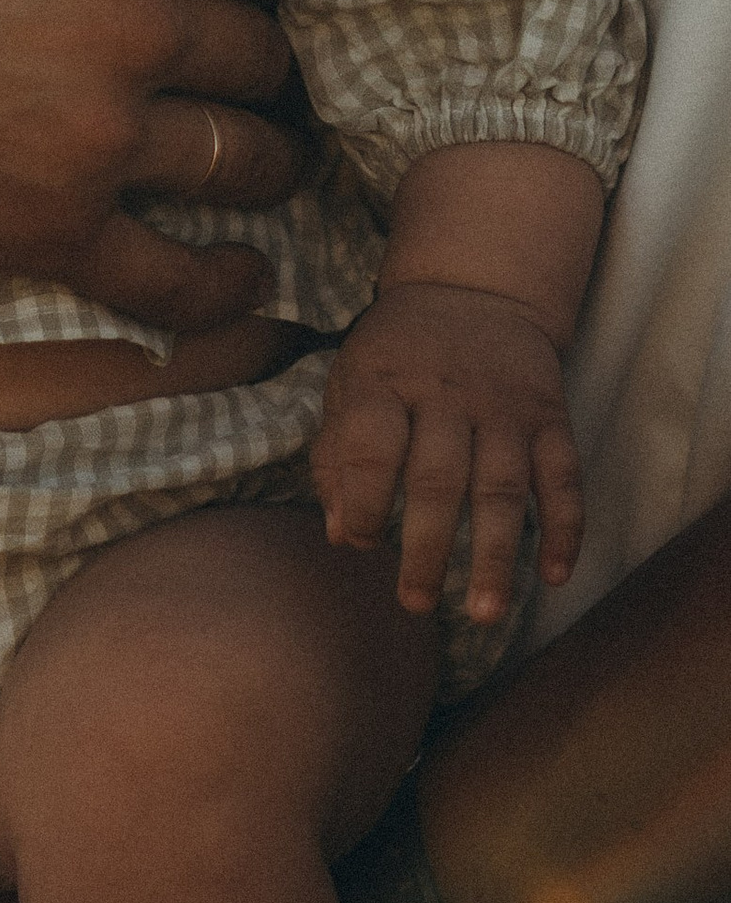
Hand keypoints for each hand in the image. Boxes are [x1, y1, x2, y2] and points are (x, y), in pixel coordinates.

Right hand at [0, 0, 301, 342]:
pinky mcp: (44, 233)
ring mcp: (90, 138)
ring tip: (251, 151)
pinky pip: (177, 279)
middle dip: (254, 48)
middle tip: (241, 61)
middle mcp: (126, 21)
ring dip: (257, 153)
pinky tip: (239, 266)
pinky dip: (223, 282)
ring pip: (242, 156)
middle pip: (258, 46)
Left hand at [311, 281, 584, 618]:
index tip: (359, 542)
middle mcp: (446, 396)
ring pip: (504, 488)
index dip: (363, 502)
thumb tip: (340, 534)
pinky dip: (565, 528)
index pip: (371, 449)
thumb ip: (336, 454)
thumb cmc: (395, 353)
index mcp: (384, 383)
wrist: (474, 288)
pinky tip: (555, 576)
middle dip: (428, 549)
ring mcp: (505, 408)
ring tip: (485, 614)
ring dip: (497, 556)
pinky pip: (564, 477)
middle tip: (416, 603)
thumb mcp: (347, 382)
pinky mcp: (551, 417)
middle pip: (439, 480)